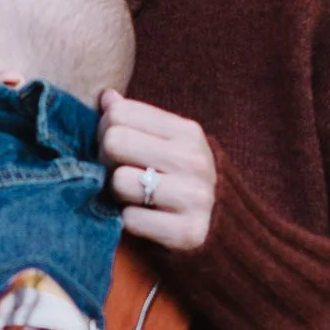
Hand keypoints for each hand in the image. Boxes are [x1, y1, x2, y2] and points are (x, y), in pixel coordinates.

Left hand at [101, 92, 216, 252]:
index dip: (106, 130)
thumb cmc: (183, 182)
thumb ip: (137, 120)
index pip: (120, 112)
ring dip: (117, 195)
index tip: (117, 148)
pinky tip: (146, 220)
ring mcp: (193, 196)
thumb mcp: (169, 145)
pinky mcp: (186, 232)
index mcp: (188, 132)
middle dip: (107, 160)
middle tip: (121, 173)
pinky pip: (129, 220)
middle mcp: (193, 160)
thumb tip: (107, 97)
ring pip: (119, 181)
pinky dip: (129, 223)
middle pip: (114, 142)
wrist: (223, 230)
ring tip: (135, 198)